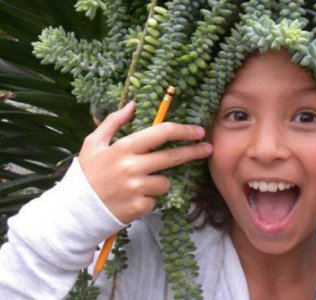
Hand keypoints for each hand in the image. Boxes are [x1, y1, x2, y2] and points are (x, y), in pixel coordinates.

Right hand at [78, 101, 212, 223]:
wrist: (76, 211)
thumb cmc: (87, 174)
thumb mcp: (94, 143)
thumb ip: (113, 121)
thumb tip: (132, 104)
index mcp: (123, 148)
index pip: (161, 133)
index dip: (184, 130)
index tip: (199, 131)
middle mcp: (132, 167)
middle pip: (173, 156)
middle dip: (194, 151)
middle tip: (207, 148)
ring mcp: (137, 188)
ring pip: (166, 181)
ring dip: (160, 180)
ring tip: (141, 183)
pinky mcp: (140, 207)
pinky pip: (157, 199)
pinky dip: (150, 198)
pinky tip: (134, 197)